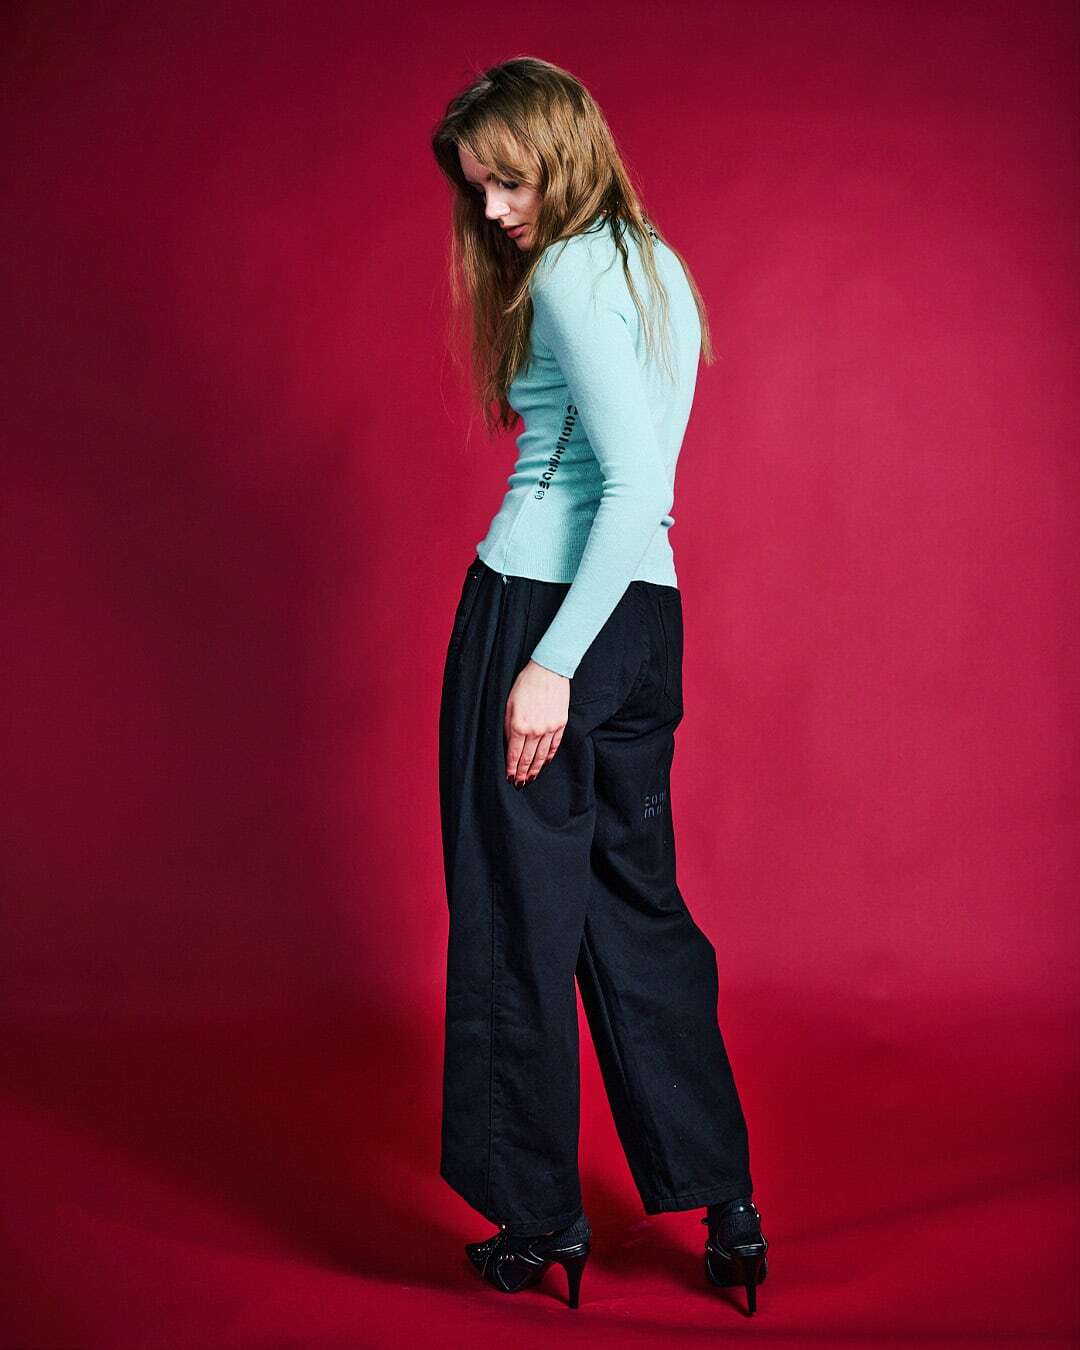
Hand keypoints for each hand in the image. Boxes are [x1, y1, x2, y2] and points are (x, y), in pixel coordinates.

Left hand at [504, 659, 568, 785]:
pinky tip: (545, 763)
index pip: (514, 754)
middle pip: (528, 758)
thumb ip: (508, 727)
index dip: (511, 768)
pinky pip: (554, 745)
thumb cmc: (525, 684)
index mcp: (519, 725)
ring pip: (542, 755)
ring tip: (531, 778)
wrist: (548, 671)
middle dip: (523, 773)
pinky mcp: (560, 724)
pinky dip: (549, 756)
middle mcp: (535, 730)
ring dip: (536, 768)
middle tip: (520, 784)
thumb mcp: (508, 705)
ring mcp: (549, 728)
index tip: (510, 778)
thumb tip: (510, 745)